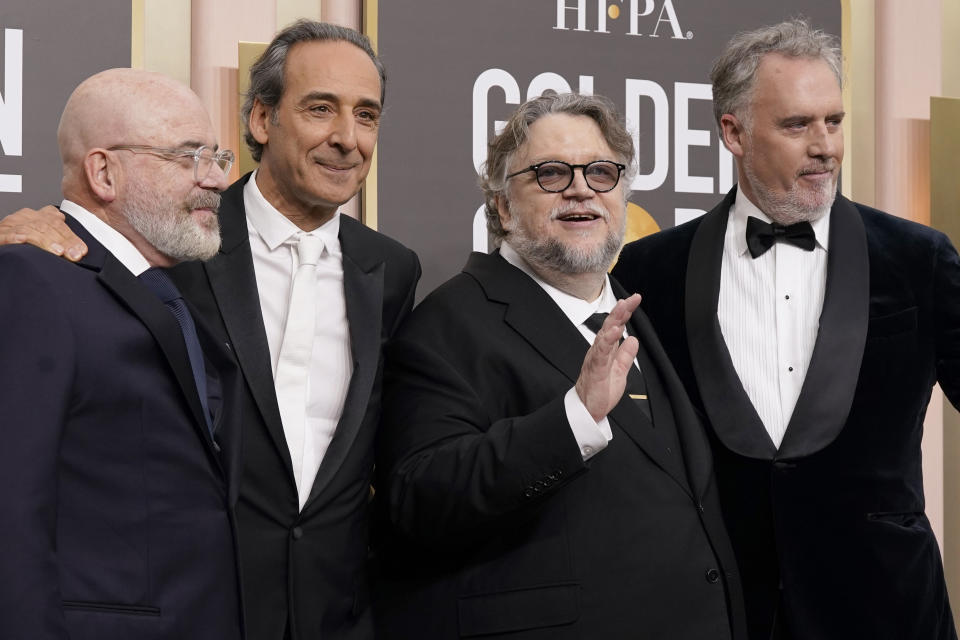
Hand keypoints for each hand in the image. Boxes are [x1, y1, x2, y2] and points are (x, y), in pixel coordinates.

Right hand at [0, 206, 87, 260]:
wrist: (3, 242)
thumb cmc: (22, 242)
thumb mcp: (43, 237)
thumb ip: (58, 238)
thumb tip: (78, 250)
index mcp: (38, 216)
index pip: (58, 223)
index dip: (71, 237)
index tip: (81, 250)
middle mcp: (25, 217)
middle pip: (47, 226)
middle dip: (63, 241)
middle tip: (74, 255)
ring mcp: (11, 224)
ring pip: (31, 229)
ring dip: (45, 241)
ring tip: (58, 252)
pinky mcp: (0, 233)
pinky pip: (8, 233)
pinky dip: (15, 237)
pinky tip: (22, 241)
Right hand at [575, 293, 641, 421]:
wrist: (588, 410)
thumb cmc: (600, 391)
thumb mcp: (620, 371)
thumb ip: (625, 355)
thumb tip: (633, 339)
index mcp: (606, 350)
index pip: (616, 327)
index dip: (625, 313)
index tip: (634, 299)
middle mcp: (599, 351)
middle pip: (609, 326)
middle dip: (620, 311)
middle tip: (631, 298)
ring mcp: (596, 358)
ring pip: (604, 335)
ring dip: (614, 321)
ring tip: (623, 308)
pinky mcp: (595, 369)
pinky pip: (601, 352)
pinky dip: (608, 340)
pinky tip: (615, 331)